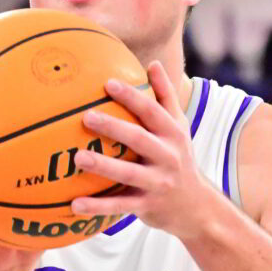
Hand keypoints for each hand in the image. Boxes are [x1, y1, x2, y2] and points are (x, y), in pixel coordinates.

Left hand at [70, 61, 215, 239]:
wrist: (197, 207)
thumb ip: (165, 96)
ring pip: (128, 173)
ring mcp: (158, 183)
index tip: (108, 83)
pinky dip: (98, 206)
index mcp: (172, 134)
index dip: (132, 97)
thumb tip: (153, 63)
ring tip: (78, 157)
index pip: (152, 111)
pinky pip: (120, 206)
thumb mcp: (179, 127)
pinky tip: (74, 204)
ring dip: (103, 166)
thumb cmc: (179, 158)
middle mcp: (167, 157)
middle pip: (139, 139)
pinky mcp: (147, 206)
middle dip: (114, 127)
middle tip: (86, 117)